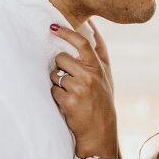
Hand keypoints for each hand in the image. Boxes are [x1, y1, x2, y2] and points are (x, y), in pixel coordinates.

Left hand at [49, 24, 117, 154]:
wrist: (100, 131)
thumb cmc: (101, 102)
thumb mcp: (106, 77)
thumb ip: (98, 56)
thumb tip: (90, 27)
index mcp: (100, 67)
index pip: (83, 43)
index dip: (67, 32)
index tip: (54, 26)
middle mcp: (92, 74)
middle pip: (61, 58)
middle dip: (59, 66)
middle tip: (68, 79)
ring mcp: (81, 87)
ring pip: (55, 74)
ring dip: (58, 83)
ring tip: (70, 94)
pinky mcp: (69, 100)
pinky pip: (53, 90)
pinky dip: (57, 96)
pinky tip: (68, 103)